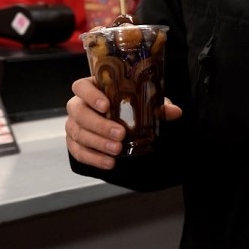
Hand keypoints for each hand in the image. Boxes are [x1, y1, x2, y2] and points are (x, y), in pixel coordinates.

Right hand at [64, 77, 181, 169]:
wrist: (121, 125)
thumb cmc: (129, 107)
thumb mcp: (144, 103)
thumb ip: (157, 105)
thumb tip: (174, 111)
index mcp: (92, 88)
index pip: (81, 86)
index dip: (90, 95)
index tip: (105, 105)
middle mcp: (78, 104)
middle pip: (78, 112)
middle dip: (99, 125)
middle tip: (120, 134)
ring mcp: (73, 124)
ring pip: (77, 133)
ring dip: (98, 143)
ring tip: (117, 150)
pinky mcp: (74, 143)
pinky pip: (77, 151)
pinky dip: (93, 158)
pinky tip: (108, 162)